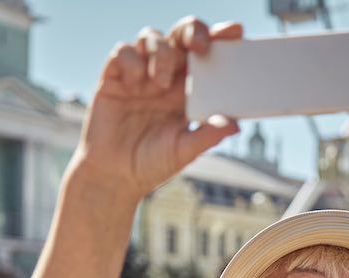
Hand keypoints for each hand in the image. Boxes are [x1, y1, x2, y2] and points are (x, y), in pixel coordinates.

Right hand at [75, 17, 240, 198]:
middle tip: (199, 46)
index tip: (235, 32)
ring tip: (161, 83)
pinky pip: (122, 51)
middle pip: (181, 35)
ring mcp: (140, 75)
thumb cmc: (153, 163)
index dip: (220, 38)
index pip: (207, 55)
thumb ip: (207, 136)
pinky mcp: (113, 78)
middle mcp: (166, 76)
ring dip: (162, 52)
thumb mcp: (184, 152)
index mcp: (188, 89)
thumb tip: (234, 124)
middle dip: (192, 30)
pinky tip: (134, 85)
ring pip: (152, 37)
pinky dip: (132, 61)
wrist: (115, 176)